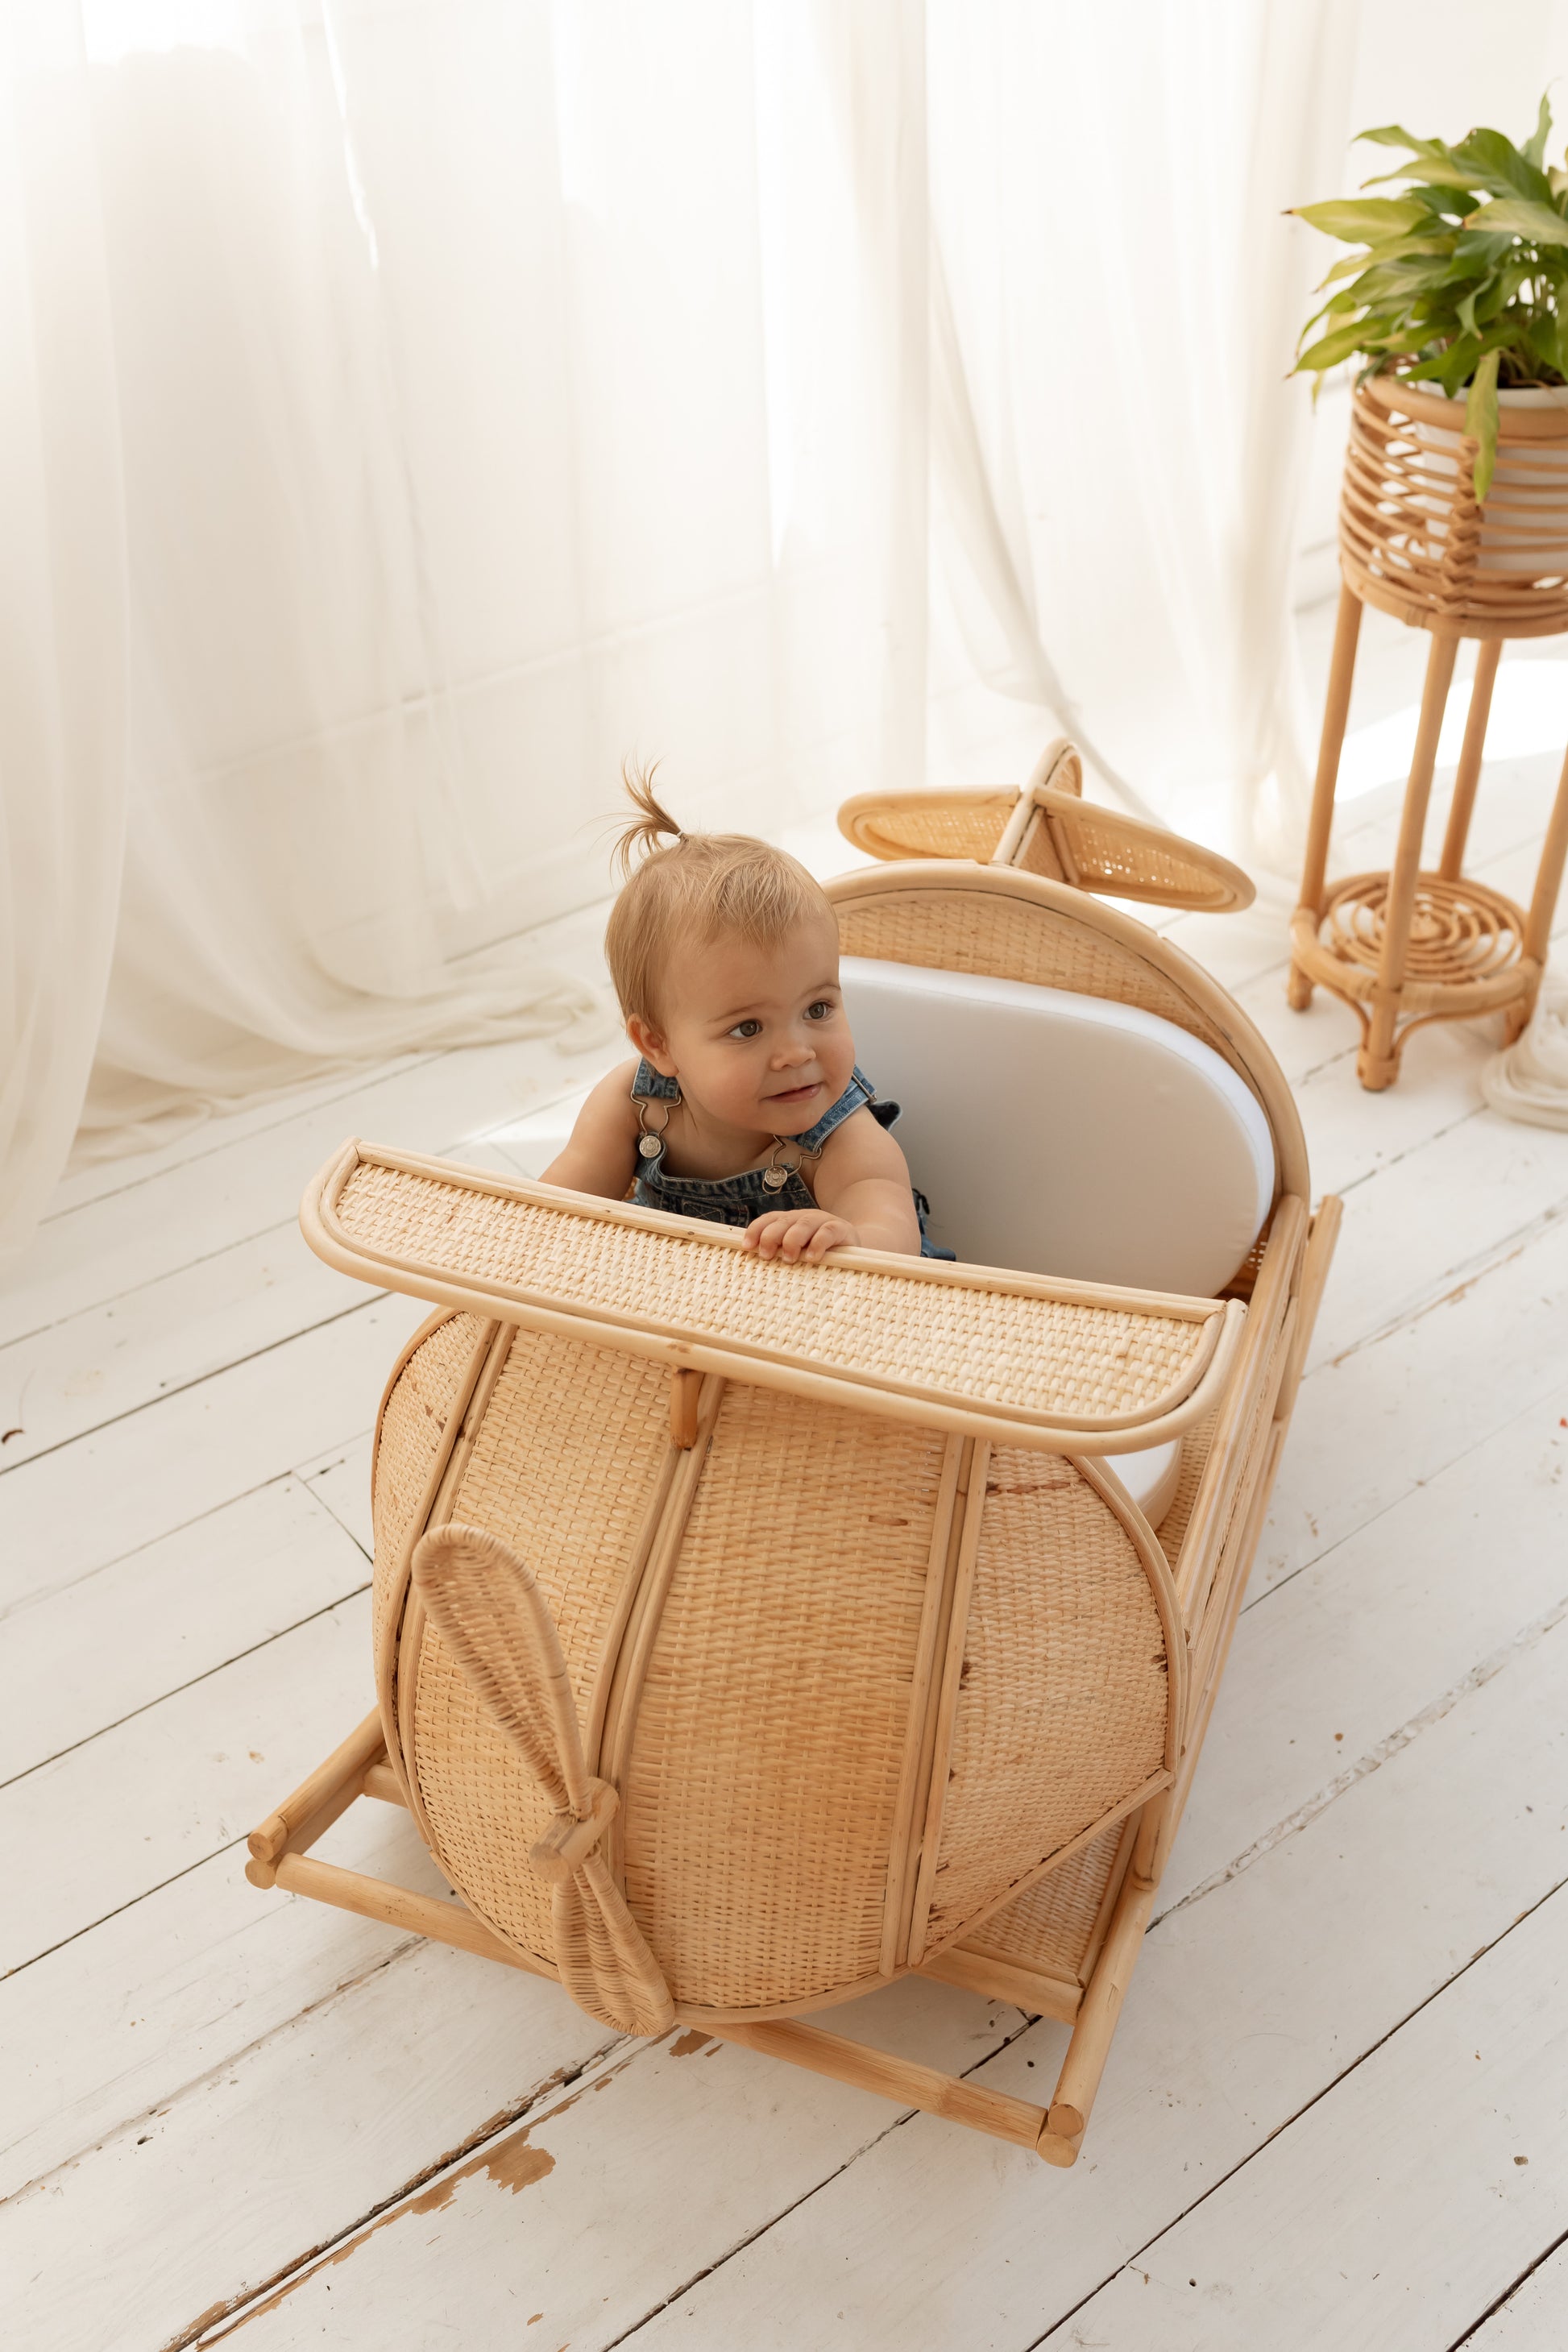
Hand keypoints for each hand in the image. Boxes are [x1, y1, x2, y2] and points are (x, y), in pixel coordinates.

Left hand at [743, 1206, 857, 1262]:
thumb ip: (781, 1253)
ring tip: (788, 1259)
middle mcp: (804, 1218)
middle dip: (771, 1236)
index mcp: (791, 1221)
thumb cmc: (820, 1255)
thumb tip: (756, 1262)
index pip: (769, 1219)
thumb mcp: (798, 1253)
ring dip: (792, 1240)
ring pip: (803, 1224)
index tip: (747, 1246)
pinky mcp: (841, 1229)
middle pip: (783, 1221)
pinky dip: (818, 1244)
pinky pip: (827, 1232)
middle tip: (766, 1255)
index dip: (756, 1230)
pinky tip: (812, 1257)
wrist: (855, 1248)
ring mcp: (823, 1221)